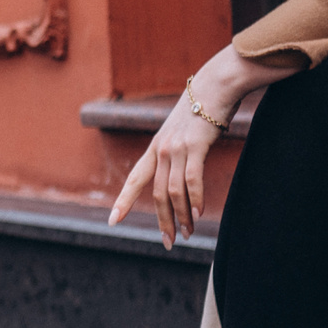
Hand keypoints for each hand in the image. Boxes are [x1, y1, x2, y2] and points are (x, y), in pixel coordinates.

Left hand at [111, 89, 223, 246]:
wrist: (215, 85)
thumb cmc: (202, 110)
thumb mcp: (181, 131)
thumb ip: (177, 153)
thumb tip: (181, 178)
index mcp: (155, 147)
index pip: (134, 179)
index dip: (122, 201)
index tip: (112, 221)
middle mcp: (162, 149)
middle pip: (156, 193)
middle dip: (162, 221)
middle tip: (169, 242)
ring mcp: (177, 147)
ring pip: (173, 191)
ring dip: (181, 216)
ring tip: (187, 233)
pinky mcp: (195, 145)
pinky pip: (192, 180)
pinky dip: (195, 200)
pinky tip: (199, 214)